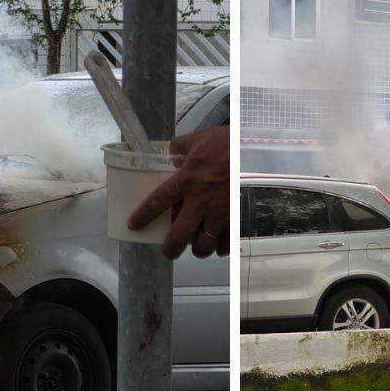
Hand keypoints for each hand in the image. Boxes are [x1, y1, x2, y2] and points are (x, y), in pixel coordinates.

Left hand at [128, 126, 229, 258]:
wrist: (255, 151)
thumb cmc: (227, 143)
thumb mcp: (197, 139)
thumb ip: (179, 148)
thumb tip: (171, 155)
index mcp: (186, 181)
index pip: (157, 203)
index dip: (143, 216)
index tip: (134, 225)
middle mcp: (200, 201)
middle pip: (179, 236)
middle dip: (171, 249)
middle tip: (169, 251)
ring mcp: (220, 213)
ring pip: (204, 245)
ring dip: (198, 249)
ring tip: (196, 246)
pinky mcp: (237, 219)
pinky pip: (226, 243)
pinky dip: (221, 247)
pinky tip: (219, 244)